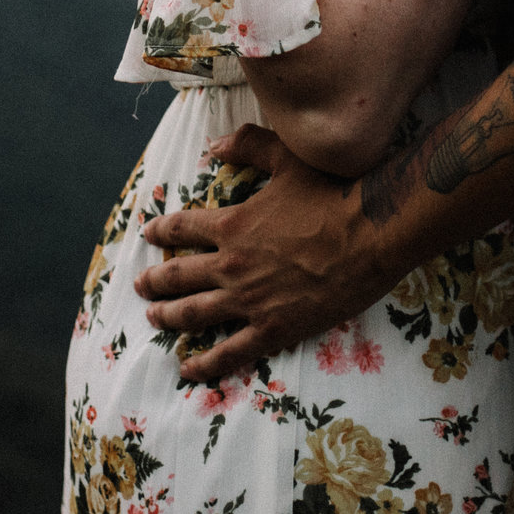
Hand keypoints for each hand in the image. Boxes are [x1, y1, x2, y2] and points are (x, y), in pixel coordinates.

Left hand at [134, 124, 397, 381]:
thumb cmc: (334, 193)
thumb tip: (215, 144)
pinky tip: (188, 369)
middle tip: (141, 285)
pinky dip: (205, 363)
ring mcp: (249, 300)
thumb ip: (249, 145)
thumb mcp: (288, 157)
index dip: (161, 231)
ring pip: (194, 314)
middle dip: (155, 281)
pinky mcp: (273, 329)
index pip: (182, 228)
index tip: (149, 235)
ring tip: (154, 318)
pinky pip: (229, 351)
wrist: (371, 235)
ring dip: (169, 317)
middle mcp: (231, 265)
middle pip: (179, 275)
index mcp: (232, 224)